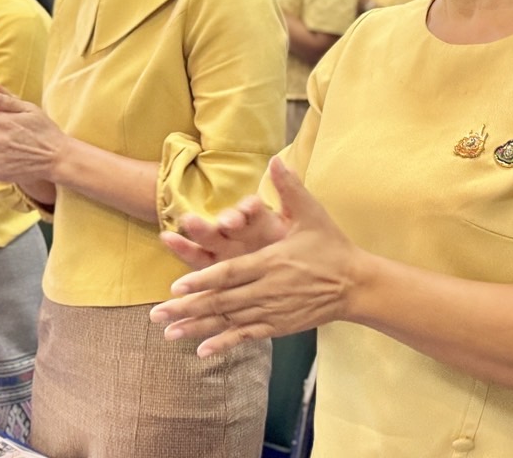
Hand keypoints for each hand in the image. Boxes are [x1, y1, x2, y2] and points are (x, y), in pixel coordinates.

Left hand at [149, 158, 361, 356]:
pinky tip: (200, 351)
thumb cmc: (331, 246)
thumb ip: (290, 189)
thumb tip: (276, 161)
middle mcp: (267, 289)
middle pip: (221, 301)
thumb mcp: (312, 214)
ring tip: (168, 333)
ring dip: (197, 327)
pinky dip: (223, 343)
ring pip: (228, 321)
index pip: (230, 273)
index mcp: (271, 262)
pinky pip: (246, 336)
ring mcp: (272, 310)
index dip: (202, 280)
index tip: (176, 286)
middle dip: (187, 307)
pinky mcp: (278, 326)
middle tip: (157, 313)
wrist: (355, 284)